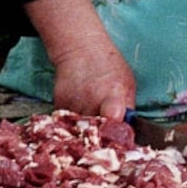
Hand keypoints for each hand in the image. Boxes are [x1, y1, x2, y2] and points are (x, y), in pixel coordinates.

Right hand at [26, 0, 136, 121]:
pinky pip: (67, 122)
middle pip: (96, 131)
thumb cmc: (110, 67)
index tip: (115, 128)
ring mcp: (73, 104)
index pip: (112, 114)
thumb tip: (128, 132)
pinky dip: (74, 121)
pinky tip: (80, 108)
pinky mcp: (58, 105)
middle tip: (105, 131)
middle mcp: (91, 100)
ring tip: (92, 114)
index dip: (114, 124)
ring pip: (80, 130)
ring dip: (86, 129)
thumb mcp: (127, 83)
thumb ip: (127, 108)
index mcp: (113, 94)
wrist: (81, 50)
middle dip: (101, 136)